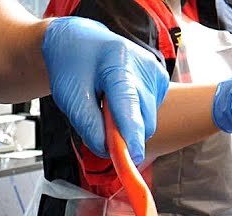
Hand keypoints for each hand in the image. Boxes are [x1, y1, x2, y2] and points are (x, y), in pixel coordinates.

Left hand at [42, 17, 169, 163]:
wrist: (82, 42)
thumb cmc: (73, 67)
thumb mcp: (69, 97)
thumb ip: (88, 125)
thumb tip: (107, 152)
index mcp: (119, 63)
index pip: (128, 105)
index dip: (130, 135)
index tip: (133, 158)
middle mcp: (145, 66)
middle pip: (143, 119)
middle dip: (124, 135)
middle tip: (101, 130)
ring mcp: (156, 73)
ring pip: (148, 120)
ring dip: (127, 125)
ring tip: (107, 106)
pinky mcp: (161, 80)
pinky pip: (150, 113)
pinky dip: (134, 116)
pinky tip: (119, 101)